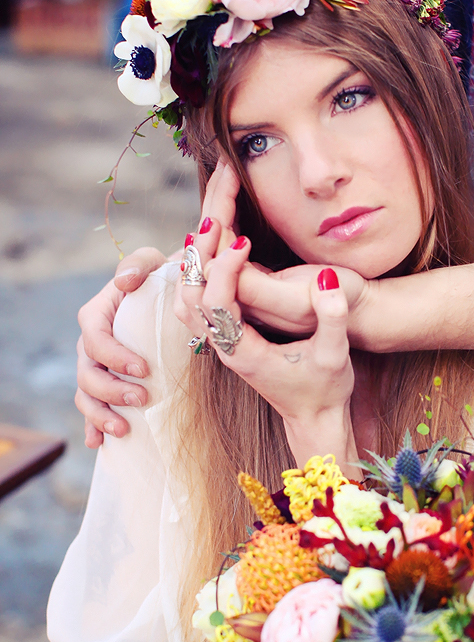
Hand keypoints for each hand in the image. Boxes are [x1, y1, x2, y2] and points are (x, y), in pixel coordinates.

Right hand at [75, 159, 240, 446]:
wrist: (207, 324)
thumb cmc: (205, 290)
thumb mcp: (210, 266)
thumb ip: (212, 233)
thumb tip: (221, 198)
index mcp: (125, 297)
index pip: (104, 302)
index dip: (114, 309)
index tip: (136, 326)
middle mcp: (108, 324)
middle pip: (87, 342)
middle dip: (110, 360)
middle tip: (144, 376)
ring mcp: (105, 357)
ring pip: (85, 378)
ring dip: (103, 397)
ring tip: (133, 412)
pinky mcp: (113, 387)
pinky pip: (92, 408)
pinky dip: (96, 426)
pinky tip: (108, 443)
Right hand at [75, 276, 153, 446]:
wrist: (174, 299)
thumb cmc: (163, 278)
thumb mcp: (154, 262)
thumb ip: (138, 265)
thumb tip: (124, 281)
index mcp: (97, 316)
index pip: (94, 338)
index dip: (113, 356)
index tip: (143, 368)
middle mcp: (92, 345)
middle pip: (87, 373)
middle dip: (111, 391)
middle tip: (142, 399)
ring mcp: (98, 368)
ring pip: (87, 396)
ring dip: (101, 415)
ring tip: (124, 429)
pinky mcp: (109, 386)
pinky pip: (94, 410)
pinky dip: (94, 428)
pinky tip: (99, 443)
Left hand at [175, 230, 356, 469]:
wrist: (314, 420)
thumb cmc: (325, 391)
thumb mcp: (335, 356)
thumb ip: (333, 319)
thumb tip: (328, 280)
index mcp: (244, 352)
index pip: (218, 302)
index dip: (226, 268)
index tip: (243, 239)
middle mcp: (225, 348)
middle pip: (191, 296)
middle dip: (200, 256)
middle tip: (214, 218)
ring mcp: (222, 345)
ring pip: (187, 300)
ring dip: (195, 265)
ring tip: (209, 230)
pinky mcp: (227, 340)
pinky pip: (198, 304)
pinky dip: (199, 277)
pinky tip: (213, 254)